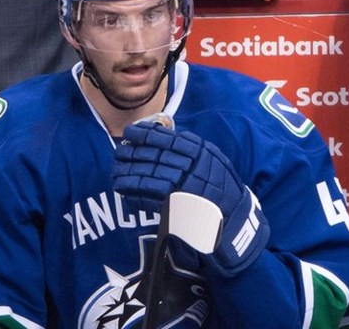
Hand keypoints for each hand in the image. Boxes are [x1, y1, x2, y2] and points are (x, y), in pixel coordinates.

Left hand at [113, 123, 268, 276]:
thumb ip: (192, 148)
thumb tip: (164, 137)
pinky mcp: (175, 206)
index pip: (167, 139)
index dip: (146, 135)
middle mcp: (191, 167)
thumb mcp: (213, 158)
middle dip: (132, 154)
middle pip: (154, 157)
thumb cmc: (222, 184)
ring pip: (148, 175)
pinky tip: (123, 189)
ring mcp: (182, 186)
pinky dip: (134, 192)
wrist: (233, 215)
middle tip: (117, 152)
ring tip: (115, 171)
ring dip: (128, 173)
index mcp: (201, 152)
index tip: (130, 133)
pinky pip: (148, 196)